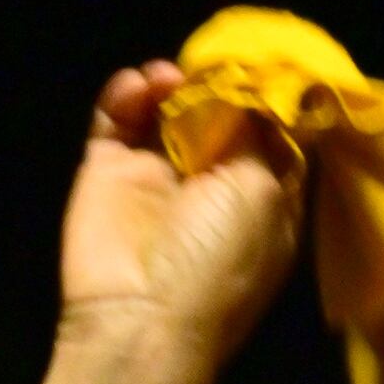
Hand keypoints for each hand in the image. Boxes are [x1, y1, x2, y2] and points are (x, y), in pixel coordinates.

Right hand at [60, 62, 300, 365]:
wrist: (140, 318)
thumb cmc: (219, 259)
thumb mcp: (261, 191)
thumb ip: (257, 134)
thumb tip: (254, 89)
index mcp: (263, 202)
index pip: (273, 139)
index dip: (268, 101)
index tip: (264, 64)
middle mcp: (214, 190)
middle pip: (217, 119)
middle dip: (215, 86)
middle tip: (209, 65)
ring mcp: (159, 180)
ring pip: (166, 114)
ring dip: (170, 87)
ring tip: (168, 79)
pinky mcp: (110, 172)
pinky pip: (117, 121)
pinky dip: (125, 96)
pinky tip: (136, 86)